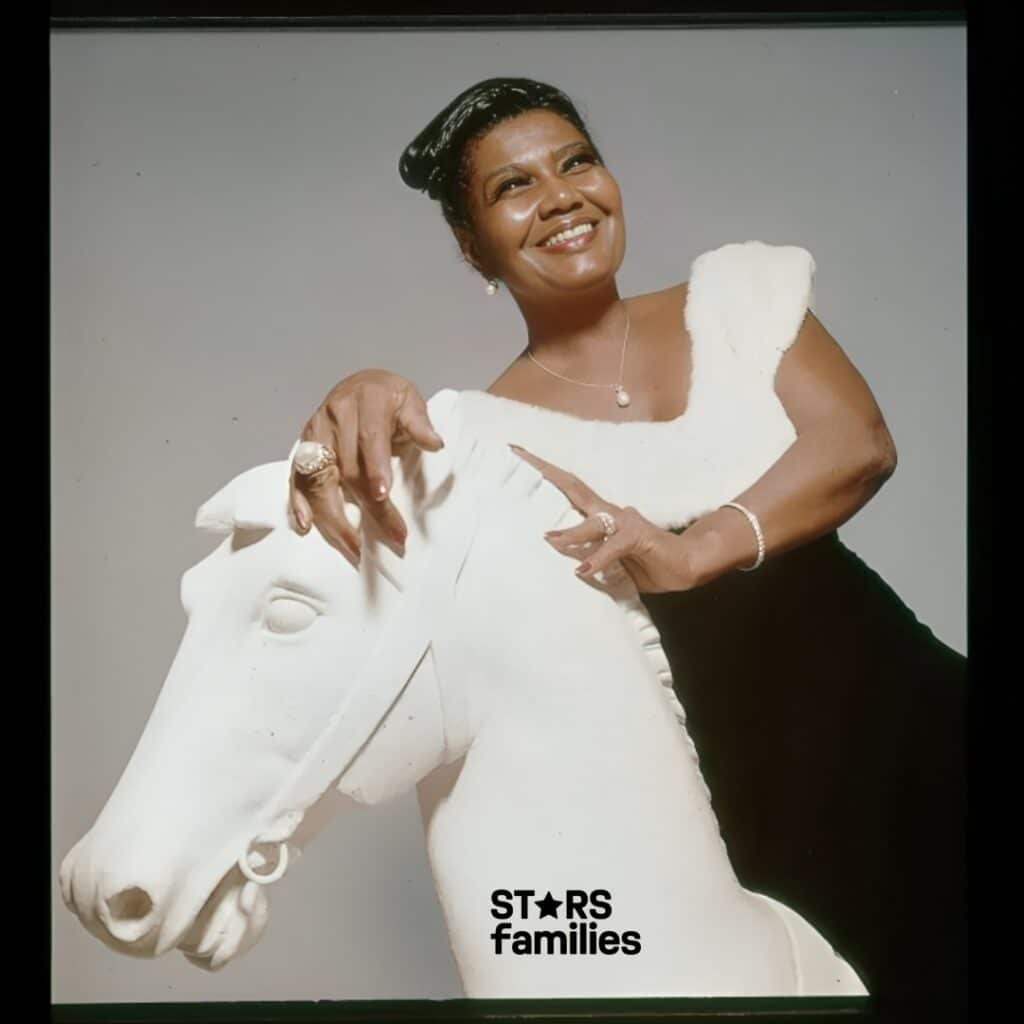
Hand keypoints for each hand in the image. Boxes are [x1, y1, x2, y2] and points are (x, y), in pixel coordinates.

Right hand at [289, 370, 443, 562]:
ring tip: (352, 547)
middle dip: (367, 506)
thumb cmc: (390, 398)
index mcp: (366, 401)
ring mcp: (314, 433)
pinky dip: (298, 504)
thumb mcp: (410, 401)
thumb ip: (420, 423)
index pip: (368, 438)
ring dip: (333, 517)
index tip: (383, 496)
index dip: (374, 468)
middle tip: (390, 536)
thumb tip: (435, 443)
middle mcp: (334, 416)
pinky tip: (306, 526)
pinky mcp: (301, 448)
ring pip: (318, 479)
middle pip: (346, 467)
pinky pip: (295, 479)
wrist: (360, 384)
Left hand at [509, 445, 697, 594]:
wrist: (687, 566)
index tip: (518, 454)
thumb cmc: (647, 564)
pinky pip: (613, 547)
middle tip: (517, 454)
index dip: (544, 473)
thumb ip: (589, 558)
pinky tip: (583, 569)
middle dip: (544, 471)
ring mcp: (625, 521)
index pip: (568, 490)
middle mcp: (610, 512)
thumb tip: (566, 563)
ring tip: (548, 539)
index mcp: (600, 517)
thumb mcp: (609, 565)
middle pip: (573, 488)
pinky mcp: (638, 536)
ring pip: (592, 522)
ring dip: (569, 533)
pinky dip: (597, 558)